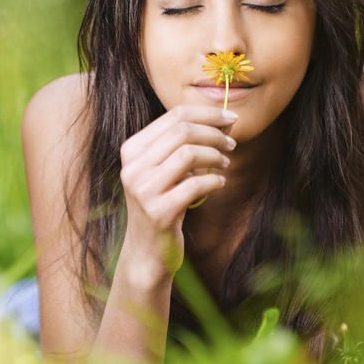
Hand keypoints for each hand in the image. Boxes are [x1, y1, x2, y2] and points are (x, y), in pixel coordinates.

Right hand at [118, 105, 237, 282]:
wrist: (147, 250)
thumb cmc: (162, 203)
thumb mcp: (165, 169)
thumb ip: (185, 144)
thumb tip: (224, 119)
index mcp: (132, 149)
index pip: (174, 116)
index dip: (208, 113)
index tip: (231, 118)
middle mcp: (133, 167)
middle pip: (183, 131)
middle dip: (215, 133)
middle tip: (232, 144)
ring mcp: (143, 190)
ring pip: (189, 154)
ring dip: (215, 156)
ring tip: (225, 164)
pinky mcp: (158, 212)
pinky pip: (195, 185)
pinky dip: (214, 180)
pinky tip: (219, 183)